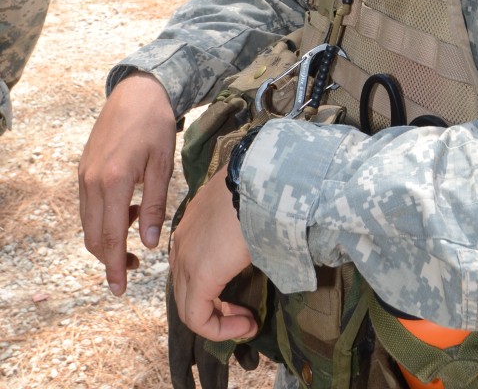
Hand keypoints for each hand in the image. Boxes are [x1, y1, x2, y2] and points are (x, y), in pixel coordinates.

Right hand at [78, 72, 176, 295]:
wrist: (137, 91)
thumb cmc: (156, 124)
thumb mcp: (163, 164)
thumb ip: (156, 206)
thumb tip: (150, 244)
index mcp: (114, 180)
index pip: (111, 237)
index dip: (115, 266)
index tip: (119, 289)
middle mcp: (92, 181)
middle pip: (94, 236)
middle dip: (110, 258)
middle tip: (134, 267)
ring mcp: (84, 175)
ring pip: (89, 223)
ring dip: (108, 238)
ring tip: (138, 232)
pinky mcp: (84, 169)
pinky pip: (88, 206)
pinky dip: (104, 218)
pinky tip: (128, 210)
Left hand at [169, 165, 258, 343]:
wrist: (262, 182)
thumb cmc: (260, 191)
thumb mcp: (242, 212)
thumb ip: (236, 234)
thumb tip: (250, 249)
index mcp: (190, 227)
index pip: (190, 270)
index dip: (213, 289)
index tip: (241, 293)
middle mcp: (181, 244)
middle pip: (187, 291)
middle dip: (216, 309)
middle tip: (245, 314)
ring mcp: (186, 259)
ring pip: (189, 308)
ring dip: (219, 321)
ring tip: (247, 323)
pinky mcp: (199, 275)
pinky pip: (197, 318)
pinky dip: (219, 329)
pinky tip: (246, 325)